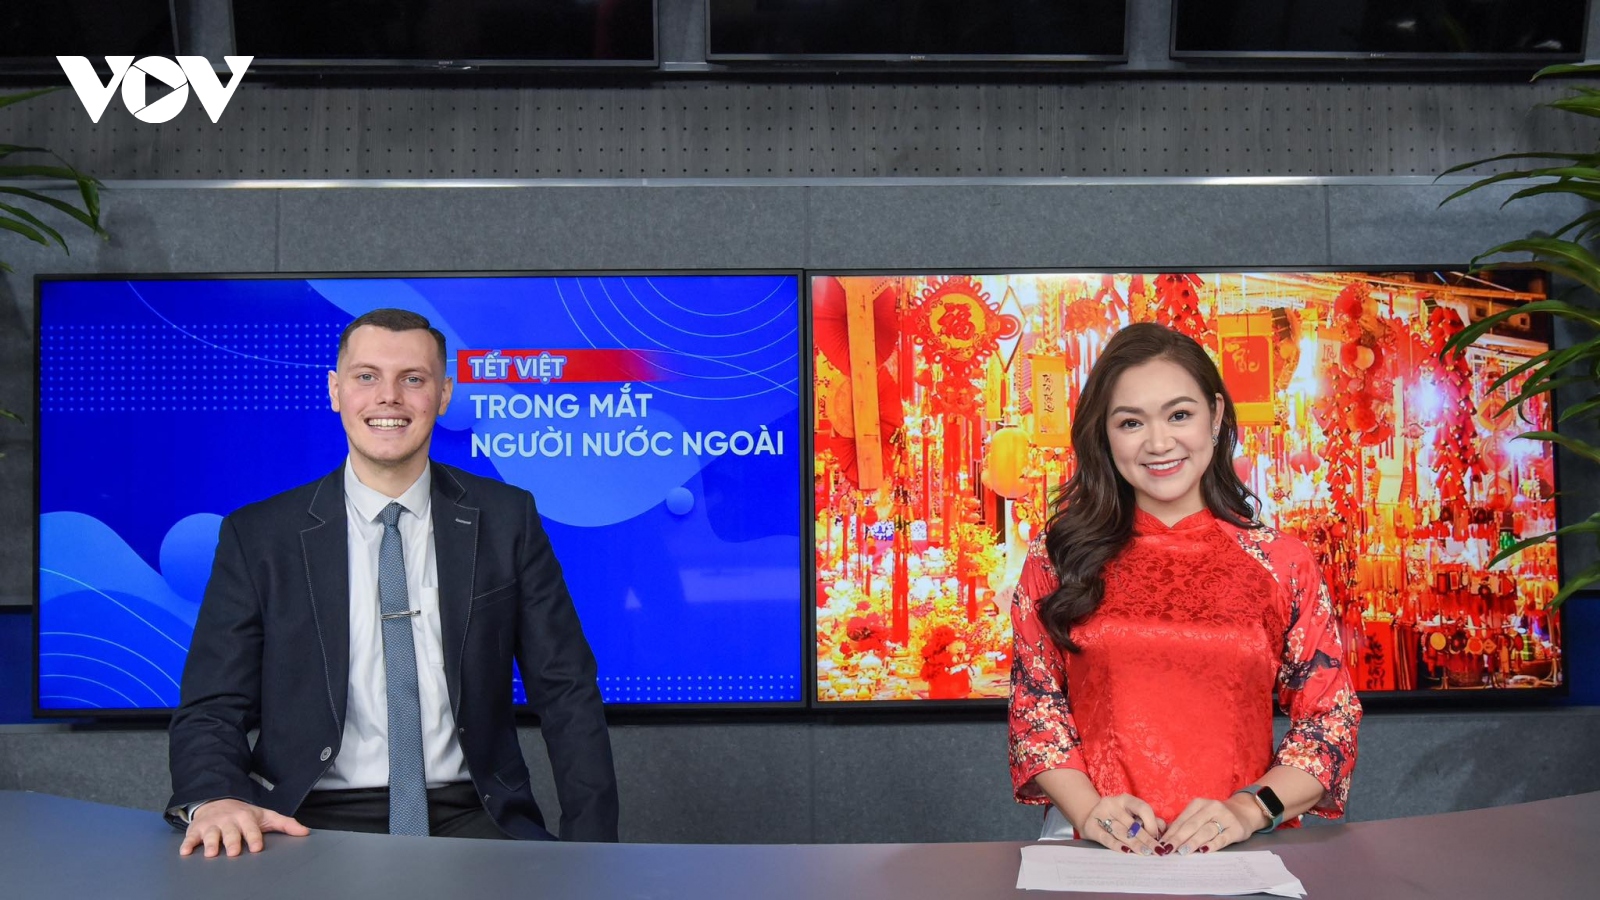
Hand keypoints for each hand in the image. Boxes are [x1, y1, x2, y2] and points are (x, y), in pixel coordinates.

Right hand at [179, 798, 309, 857]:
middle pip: (230, 833)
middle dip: (231, 842)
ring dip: (210, 844)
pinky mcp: (196, 830)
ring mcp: (211, 825)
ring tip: (211, 854)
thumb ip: (285, 824)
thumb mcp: (265, 816)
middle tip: (233, 852)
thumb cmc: (244, 814)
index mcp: (246, 817)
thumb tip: (305, 832)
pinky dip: (187, 844)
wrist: (218, 801)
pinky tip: (185, 851)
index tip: (256, 847)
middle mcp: (228, 820)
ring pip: (210, 835)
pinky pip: (190, 837)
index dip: (253, 837)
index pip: (251, 828)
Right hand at [1076, 794, 1165, 855]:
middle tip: (1157, 851)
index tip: (1157, 837)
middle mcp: (1112, 804)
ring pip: (1121, 832)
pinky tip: (1126, 852)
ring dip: (1135, 844)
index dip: (1152, 823)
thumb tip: (1163, 829)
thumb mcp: (1131, 814)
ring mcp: (1100, 815)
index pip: (1142, 808)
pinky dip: (1117, 845)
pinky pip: (1106, 838)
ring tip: (1146, 853)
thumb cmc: (1116, 817)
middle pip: (1132, 824)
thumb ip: (1148, 820)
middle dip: (1147, 839)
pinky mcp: (1091, 827)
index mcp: (1125, 799)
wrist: (1088, 816)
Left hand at [1164, 795, 1261, 855]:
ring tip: (1182, 851)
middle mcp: (1211, 808)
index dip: (1171, 833)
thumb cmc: (1216, 816)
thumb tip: (1167, 838)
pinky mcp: (1236, 829)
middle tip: (1168, 850)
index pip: (1182, 820)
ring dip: (1192, 842)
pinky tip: (1204, 851)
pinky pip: (1222, 838)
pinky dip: (1212, 844)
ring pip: (1205, 831)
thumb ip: (1187, 823)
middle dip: (1178, 838)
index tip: (1161, 845)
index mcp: (1199, 803)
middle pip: (1191, 825)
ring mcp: (1224, 818)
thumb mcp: (1201, 814)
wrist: (1244, 812)